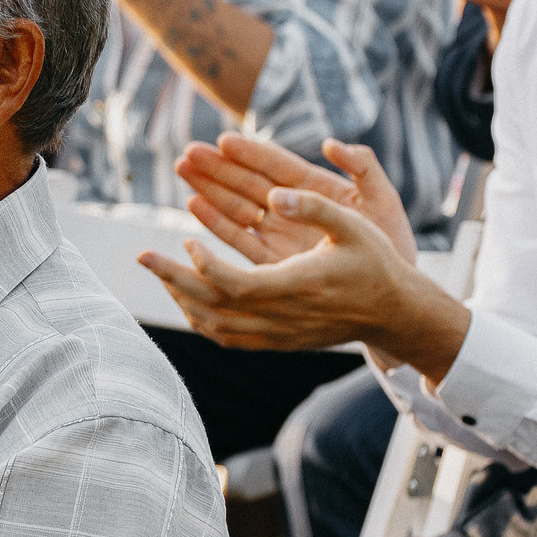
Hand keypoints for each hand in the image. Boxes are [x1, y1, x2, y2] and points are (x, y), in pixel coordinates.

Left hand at [139, 186, 465, 368]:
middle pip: (211, 308)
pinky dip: (200, 318)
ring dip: (182, 299)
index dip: (203, 266)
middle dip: (172, 280)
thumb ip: (313, 205)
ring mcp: (277, 334)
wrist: (395, 313)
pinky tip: (188, 296)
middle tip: (141, 256)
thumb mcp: (353, 224)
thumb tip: (274, 194)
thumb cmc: (375, 263)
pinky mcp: (276, 341)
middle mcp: (281, 316)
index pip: (232, 285)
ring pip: (214, 327)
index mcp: (295, 286)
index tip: (187, 240)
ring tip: (161, 271)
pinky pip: (227, 337)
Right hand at [173, 133, 416, 268]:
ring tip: (183, 170)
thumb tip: (331, 144)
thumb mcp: (384, 199)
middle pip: (249, 182)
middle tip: (189, 153)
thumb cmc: (393, 241)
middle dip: (219, 167)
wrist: (393, 291)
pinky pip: (239, 238)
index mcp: (317, 189)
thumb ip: (364, 168)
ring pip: (238, 206)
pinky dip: (216, 222)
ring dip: (210, 189)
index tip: (224, 140)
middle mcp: (294, 208)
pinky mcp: (272, 259)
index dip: (251, 152)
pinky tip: (194, 205)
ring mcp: (281, 233)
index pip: (277, 166)